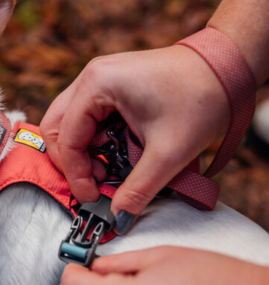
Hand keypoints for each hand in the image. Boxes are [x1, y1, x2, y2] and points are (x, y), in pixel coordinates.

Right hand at [40, 45, 230, 227]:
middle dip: (72, 161)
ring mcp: (100, 78)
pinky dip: (95, 140)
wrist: (228, 67)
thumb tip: (119, 218)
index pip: (66, 138)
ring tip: (108, 169)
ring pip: (70, 123)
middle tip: (95, 183)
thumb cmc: (202, 97)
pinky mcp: (110, 84)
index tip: (93, 197)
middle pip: (57, 127)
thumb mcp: (168, 152)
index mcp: (97, 84)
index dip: (76, 174)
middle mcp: (91, 77)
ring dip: (83, 151)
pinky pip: (87, 117)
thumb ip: (139, 189)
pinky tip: (116, 152)